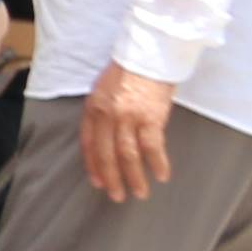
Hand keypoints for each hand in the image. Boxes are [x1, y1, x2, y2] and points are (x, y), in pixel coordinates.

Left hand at [80, 64, 176, 204]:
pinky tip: (162, 175)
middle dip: (112, 178)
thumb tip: (107, 137)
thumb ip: (103, 113)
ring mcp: (128, 117)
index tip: (98, 182)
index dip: (93, 166)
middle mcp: (107, 116)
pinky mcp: (151, 117)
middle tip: (117, 196)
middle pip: (106, 154)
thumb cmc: (128, 71)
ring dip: (134, 177)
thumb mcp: (104, 90)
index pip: (89, 144)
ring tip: (140, 193)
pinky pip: (152, 147)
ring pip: (128, 155)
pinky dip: (157, 163)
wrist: (148, 54)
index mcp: (93, 109)